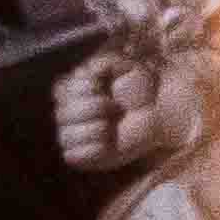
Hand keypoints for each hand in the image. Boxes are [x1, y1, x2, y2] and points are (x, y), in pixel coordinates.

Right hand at [49, 47, 185, 173]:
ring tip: (110, 127)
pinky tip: (107, 143)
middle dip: (91, 108)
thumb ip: (106, 63)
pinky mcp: (83, 157)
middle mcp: (71, 114)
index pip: (60, 91)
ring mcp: (76, 136)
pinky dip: (91, 149)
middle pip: (62, 114)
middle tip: (113, 106)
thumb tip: (88, 71)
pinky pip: (72, 156)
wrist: (159, 113)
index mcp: (76, 91)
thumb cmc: (141, 88)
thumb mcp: (127, 67)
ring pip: (66, 136)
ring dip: (92, 129)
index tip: (100, 86)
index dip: (80, 89)